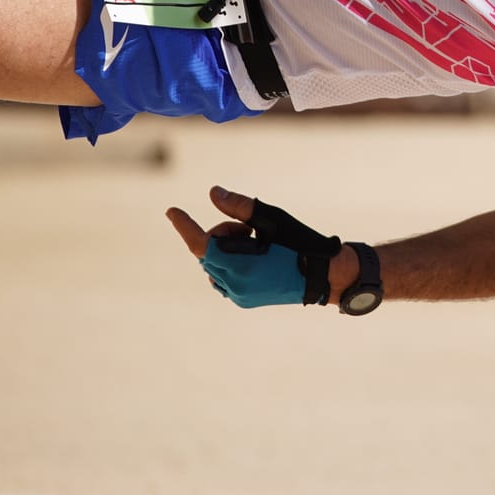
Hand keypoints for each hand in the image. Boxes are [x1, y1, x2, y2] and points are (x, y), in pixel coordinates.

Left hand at [166, 186, 336, 308]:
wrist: (322, 275)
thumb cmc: (299, 243)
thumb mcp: (271, 219)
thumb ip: (239, 207)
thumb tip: (213, 193)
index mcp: (240, 266)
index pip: (201, 244)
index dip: (184, 226)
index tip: (172, 211)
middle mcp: (235, 285)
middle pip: (208, 253)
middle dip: (222, 234)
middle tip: (249, 230)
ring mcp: (238, 296)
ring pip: (214, 266)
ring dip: (225, 250)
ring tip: (255, 245)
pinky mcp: (244, 301)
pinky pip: (223, 278)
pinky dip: (229, 264)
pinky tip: (253, 258)